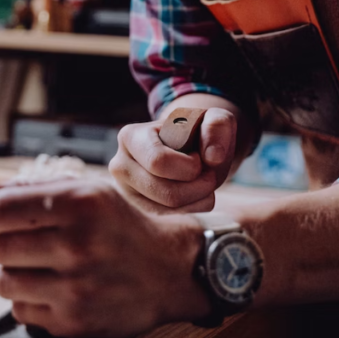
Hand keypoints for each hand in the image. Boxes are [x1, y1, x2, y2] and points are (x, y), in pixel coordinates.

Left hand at [0, 177, 209, 337]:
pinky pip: (21, 312)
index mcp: (78, 203)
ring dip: (16, 275)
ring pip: (3, 283)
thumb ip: (22, 190)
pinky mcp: (74, 322)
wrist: (170, 270)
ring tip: (45, 268)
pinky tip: (57, 290)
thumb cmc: (118, 226)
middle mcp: (78, 244)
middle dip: (8, 246)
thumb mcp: (80, 194)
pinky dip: (31, 302)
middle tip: (35, 244)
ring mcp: (76, 287)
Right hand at [109, 107, 237, 213]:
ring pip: (166, 209)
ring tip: (205, 182)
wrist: (189, 147)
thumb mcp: (213, 119)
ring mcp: (127, 190)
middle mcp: (120, 165)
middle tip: (210, 174)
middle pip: (164, 192)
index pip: (158, 162)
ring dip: (198, 198)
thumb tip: (213, 156)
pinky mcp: (139, 208)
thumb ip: (217, 126)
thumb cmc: (198, 131)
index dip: (189, 166)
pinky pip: (169, 218)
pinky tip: (199, 194)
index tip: (199, 157)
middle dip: (198, 186)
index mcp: (131, 136)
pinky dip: (193, 208)